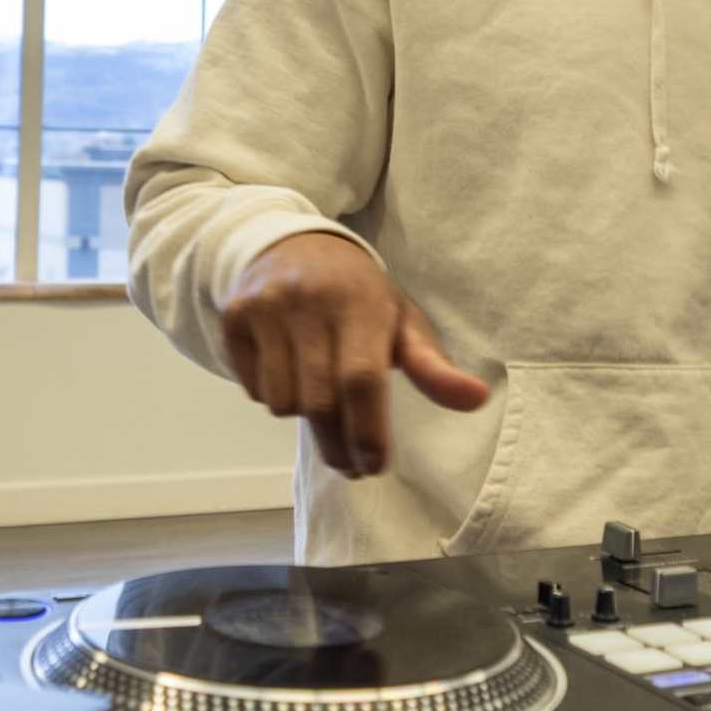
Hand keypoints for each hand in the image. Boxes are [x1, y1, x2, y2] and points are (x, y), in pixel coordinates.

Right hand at [217, 234, 490, 476]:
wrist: (291, 244)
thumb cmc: (357, 294)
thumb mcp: (400, 320)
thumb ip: (433, 366)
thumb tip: (477, 400)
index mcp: (360, 301)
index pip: (361, 380)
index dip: (368, 431)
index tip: (376, 466)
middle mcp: (308, 301)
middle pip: (319, 401)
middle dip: (337, 446)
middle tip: (353, 466)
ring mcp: (265, 308)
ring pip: (281, 402)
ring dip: (304, 416)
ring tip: (320, 397)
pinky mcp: (233, 317)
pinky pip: (252, 387)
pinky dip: (272, 394)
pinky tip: (288, 372)